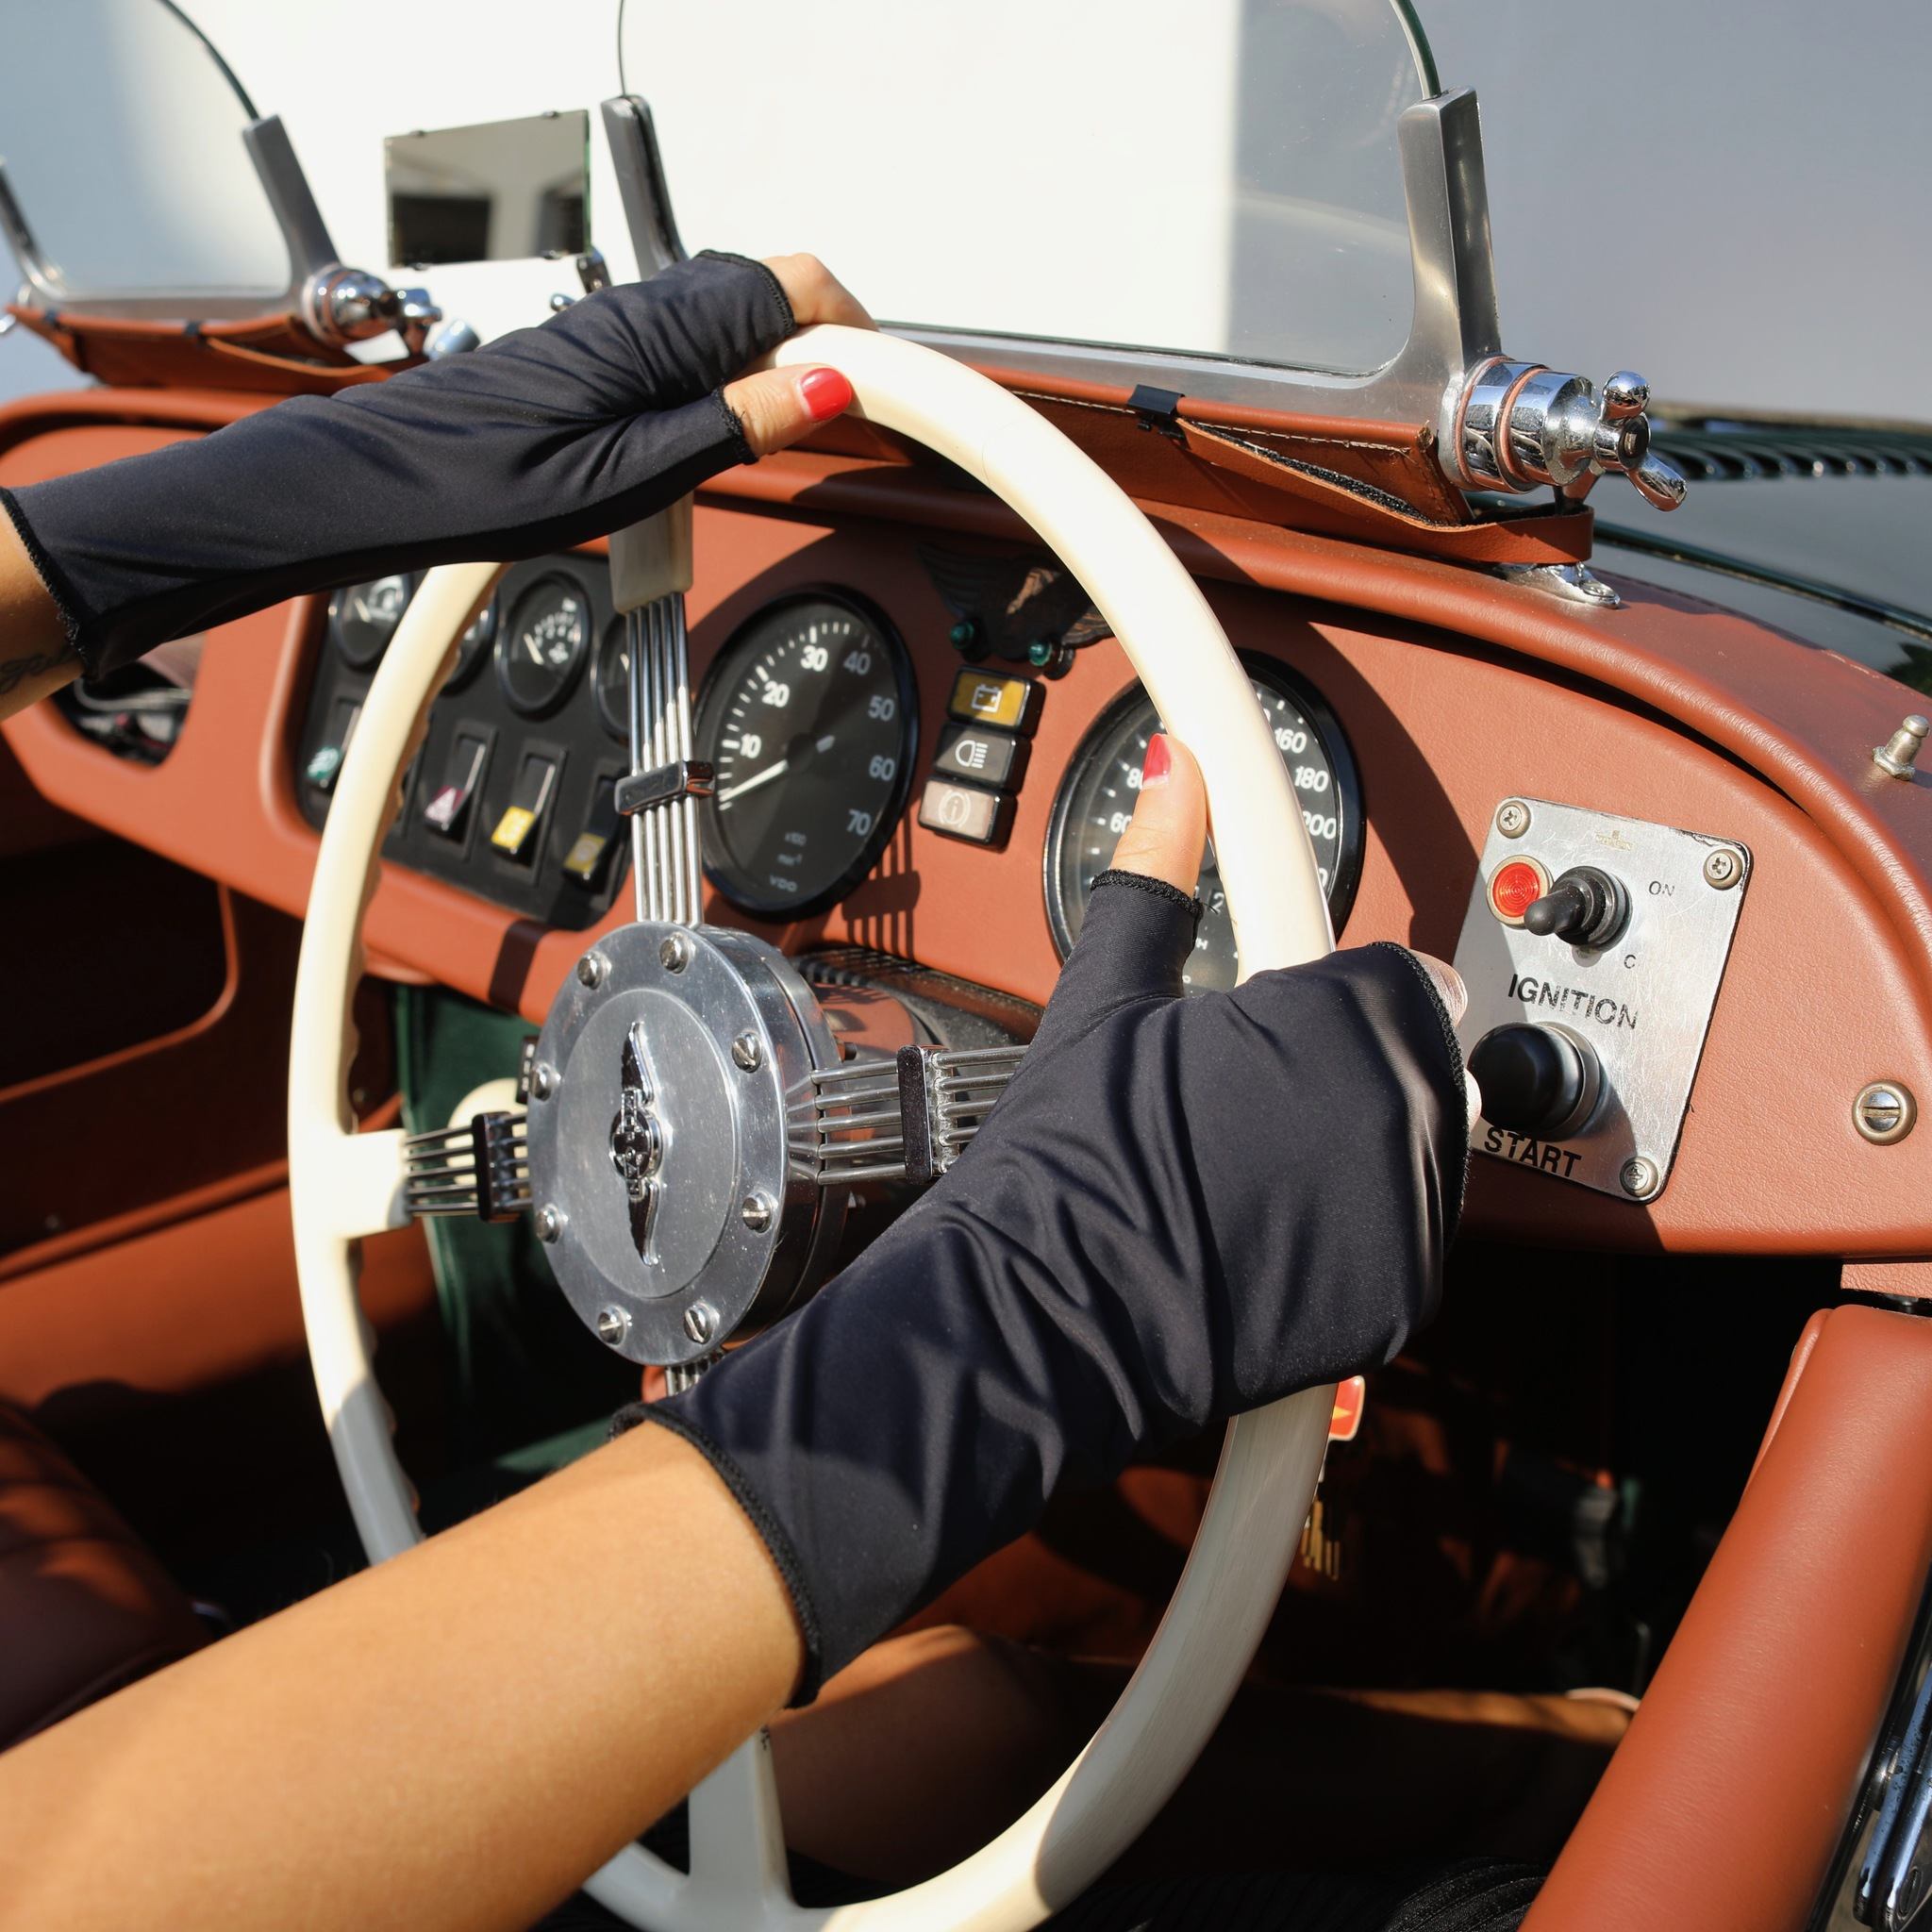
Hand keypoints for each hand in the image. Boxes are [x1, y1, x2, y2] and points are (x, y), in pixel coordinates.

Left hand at [0, 252, 869, 677]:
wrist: (380, 484)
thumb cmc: (478, 483)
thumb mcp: (629, 475)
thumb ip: (733, 423)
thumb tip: (820, 386)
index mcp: (658, 330)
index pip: (795, 284)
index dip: (854, 331)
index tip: (880, 393)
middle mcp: (639, 313)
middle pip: (769, 298)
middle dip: (819, 353)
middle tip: (844, 428)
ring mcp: (616, 331)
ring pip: (730, 325)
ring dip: (772, 372)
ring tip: (782, 442)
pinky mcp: (594, 359)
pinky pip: (688, 352)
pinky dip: (724, 387)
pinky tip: (715, 439)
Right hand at [631, 734, 1469, 1698]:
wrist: (1047, 1314)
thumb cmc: (1065, 1161)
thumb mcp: (1103, 999)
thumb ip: (1156, 872)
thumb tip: (1174, 770)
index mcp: (1338, 1015)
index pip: (1397, 973)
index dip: (1331, 997)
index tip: (1287, 1020)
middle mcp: (1398, 1108)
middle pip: (1417, 1054)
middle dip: (1349, 1066)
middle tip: (1249, 1103)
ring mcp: (1409, 1207)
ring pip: (1423, 1139)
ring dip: (1363, 1139)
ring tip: (1253, 1168)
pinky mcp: (1406, 1292)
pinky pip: (1412, 1229)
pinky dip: (1362, 1224)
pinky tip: (1272, 1226)